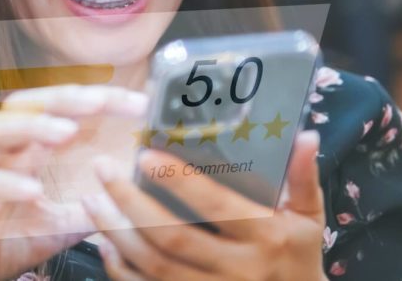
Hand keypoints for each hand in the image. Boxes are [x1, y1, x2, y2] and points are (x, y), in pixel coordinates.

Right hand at [0, 85, 147, 280]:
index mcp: (24, 151)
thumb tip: (131, 197)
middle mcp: (0, 155)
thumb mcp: (60, 225)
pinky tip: (33, 190)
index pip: (59, 110)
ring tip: (66, 131)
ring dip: (29, 126)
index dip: (98, 99)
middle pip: (21, 104)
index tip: (138, 103)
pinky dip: (4, 183)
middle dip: (62, 97)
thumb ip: (91, 208)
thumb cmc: (3, 244)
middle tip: (101, 101)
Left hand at [83, 130, 327, 280]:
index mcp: (264, 237)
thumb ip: (303, 177)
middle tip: (102, 169)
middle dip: (130, 202)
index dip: (177, 180)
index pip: (214, 205)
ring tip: (92, 201)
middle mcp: (236, 270)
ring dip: (116, 232)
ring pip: (153, 265)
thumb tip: (305, 133)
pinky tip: (105, 243)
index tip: (144, 153)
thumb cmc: (298, 260)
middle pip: (171, 236)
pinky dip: (121, 269)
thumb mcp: (309, 220)